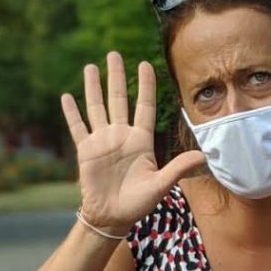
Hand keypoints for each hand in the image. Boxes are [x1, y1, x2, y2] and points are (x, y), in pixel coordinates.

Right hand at [61, 52, 204, 231]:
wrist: (113, 217)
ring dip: (93, 88)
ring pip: (97, 108)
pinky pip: (78, 128)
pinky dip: (72, 113)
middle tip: (114, 54)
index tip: (144, 64)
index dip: (144, 86)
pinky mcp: (86, 151)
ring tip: (91, 67)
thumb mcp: (160, 185)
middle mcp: (121, 136)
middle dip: (116, 77)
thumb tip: (204, 156)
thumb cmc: (138, 203)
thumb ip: (178, 168)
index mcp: (140, 141)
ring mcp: (102, 141)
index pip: (143, 106)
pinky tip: (66, 97)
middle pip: (118, 100)